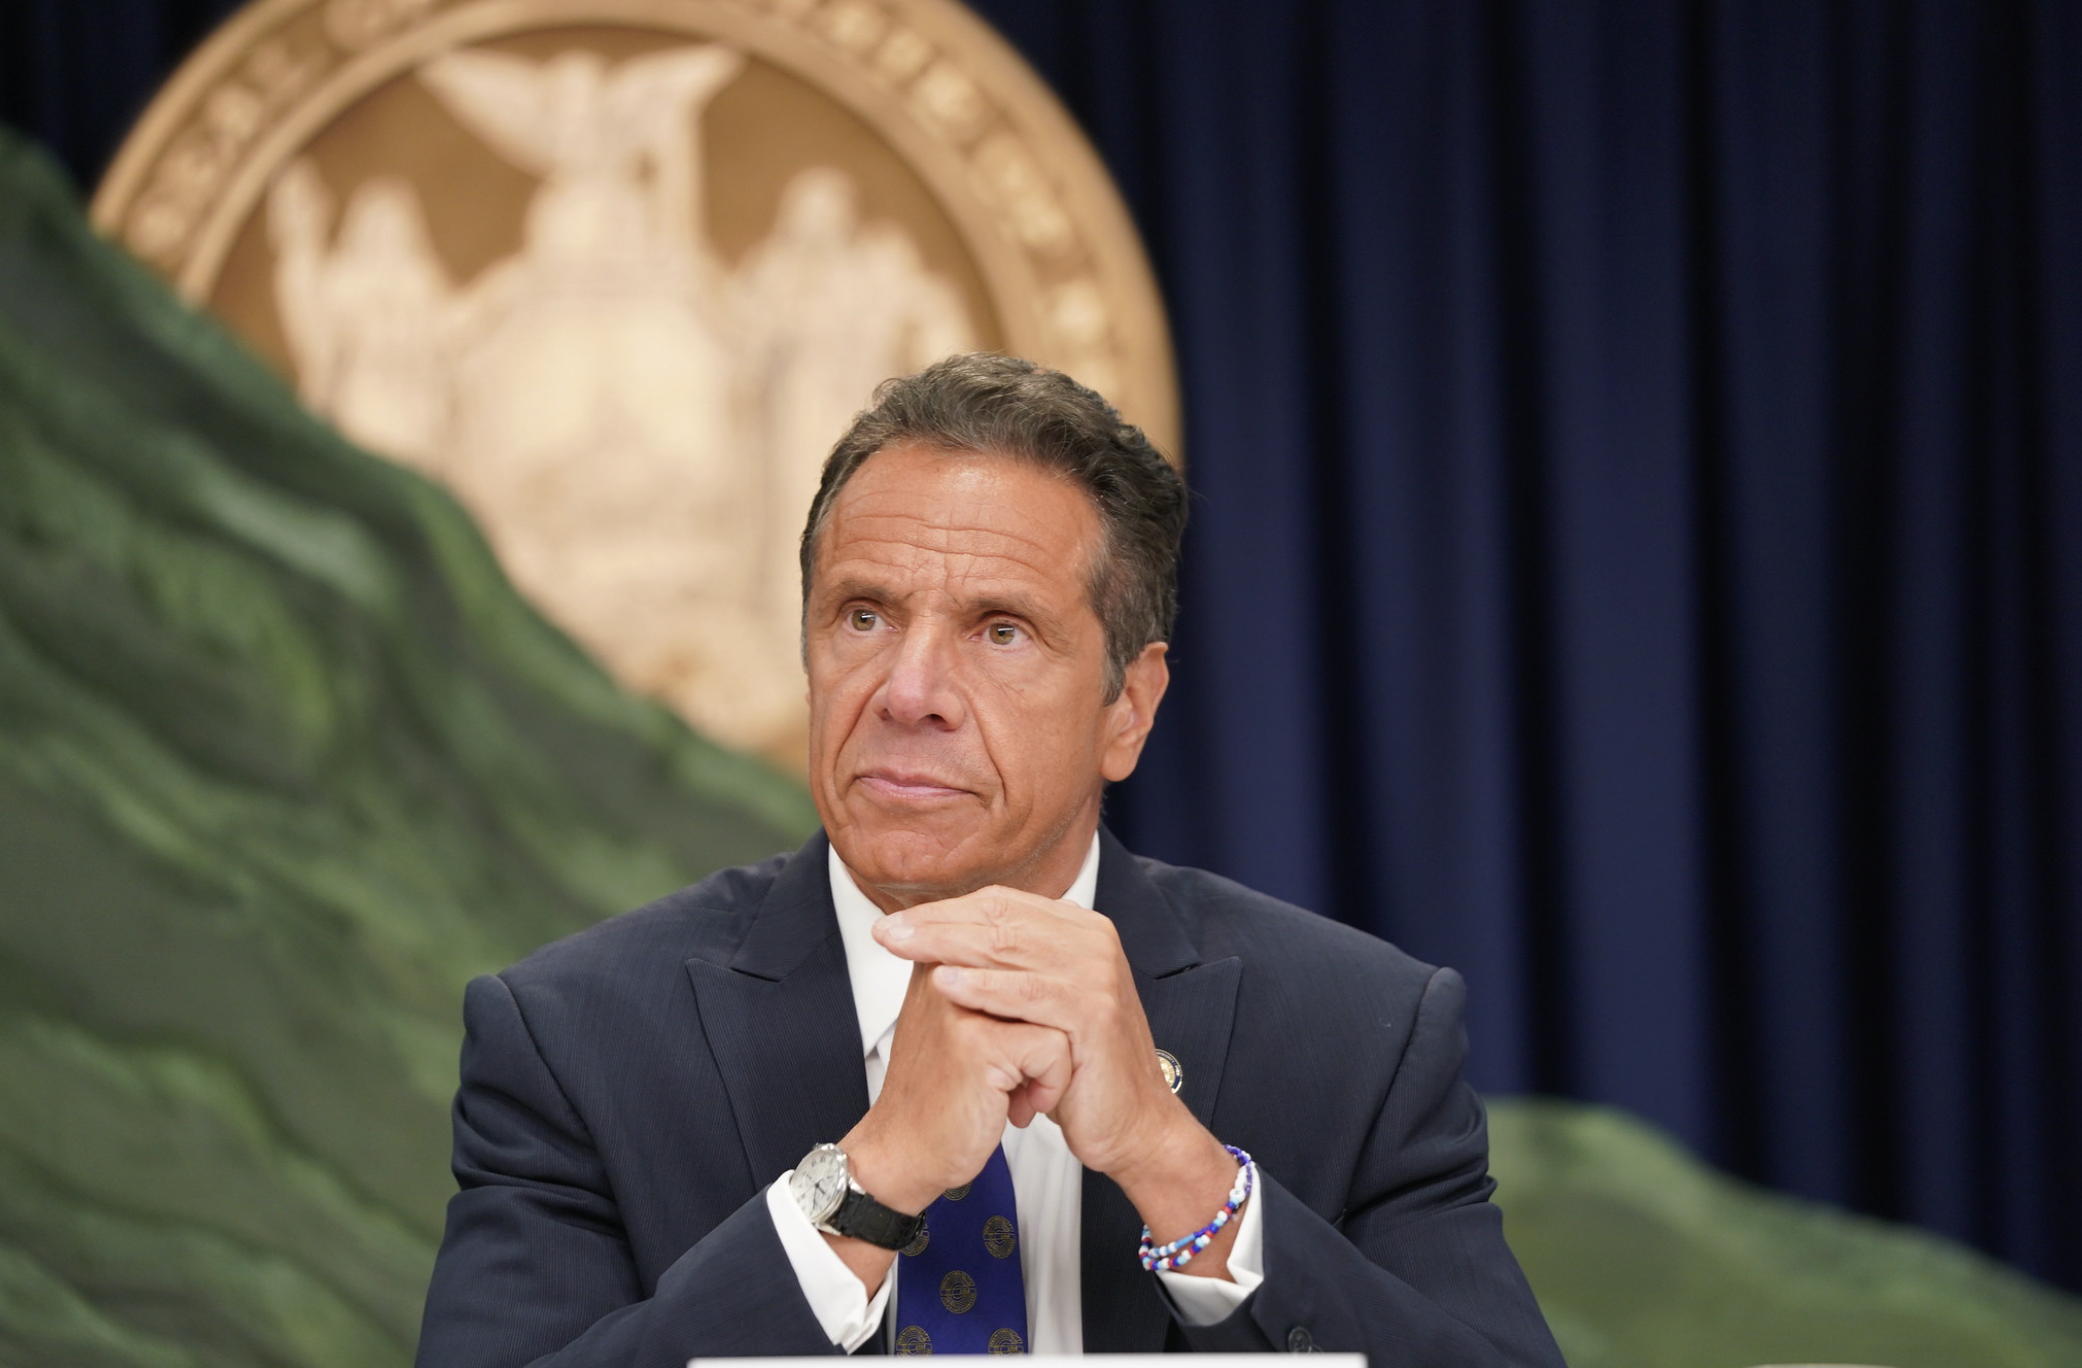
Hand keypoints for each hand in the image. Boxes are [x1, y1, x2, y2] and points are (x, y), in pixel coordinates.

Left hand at [872, 887, 1243, 1275]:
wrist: (1127, 1124)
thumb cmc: (1073, 1068)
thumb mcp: (1034, 1006)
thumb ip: (1004, 965)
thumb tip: (936, 934)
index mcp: (1077, 929)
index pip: (1001, 904)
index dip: (944, 911)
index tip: (894, 925)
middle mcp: (1092, 940)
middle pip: (1002, 919)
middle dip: (937, 924)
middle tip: (886, 933)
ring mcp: (1098, 973)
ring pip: (1011, 948)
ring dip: (950, 944)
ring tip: (903, 948)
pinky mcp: (1095, 1012)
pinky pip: (1031, 993)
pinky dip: (986, 986)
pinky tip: (947, 983)